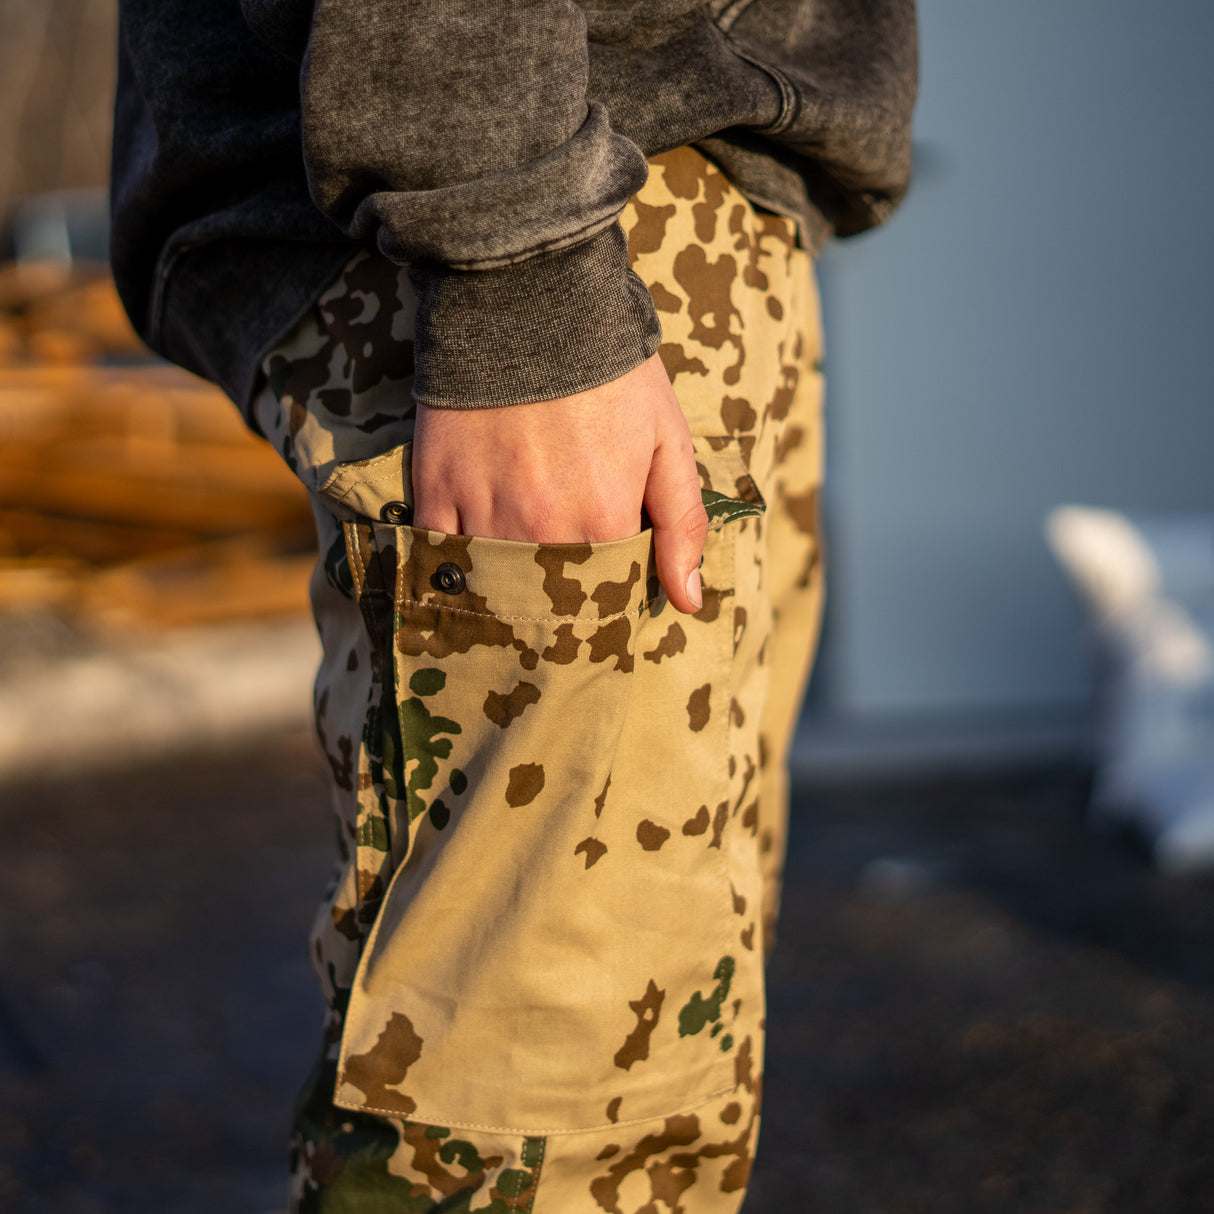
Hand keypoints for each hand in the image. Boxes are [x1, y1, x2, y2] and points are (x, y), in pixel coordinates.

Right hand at [411, 353, 706, 612]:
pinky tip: (469, 560)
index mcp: (604, 523)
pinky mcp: (437, 490)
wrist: (532, 301)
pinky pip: (441, 553)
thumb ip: (682, 525)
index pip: (607, 597)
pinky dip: (455, 562)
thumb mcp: (667, 441)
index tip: (607, 588)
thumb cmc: (611, 372)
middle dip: (558, 603)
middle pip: (548, 600)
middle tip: (561, 587)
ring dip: (508, 587)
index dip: (609, 596)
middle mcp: (543, 530)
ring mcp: (484, 513)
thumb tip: (690, 602)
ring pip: (495, 584)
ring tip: (520, 573)